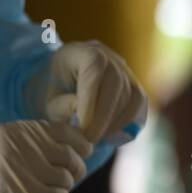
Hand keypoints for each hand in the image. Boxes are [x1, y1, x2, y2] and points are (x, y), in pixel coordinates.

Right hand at [0, 120, 92, 192]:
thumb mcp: (11, 140)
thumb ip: (39, 140)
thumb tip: (80, 147)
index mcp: (27, 131)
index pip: (70, 133)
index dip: (80, 145)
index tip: (81, 153)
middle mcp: (33, 147)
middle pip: (73, 159)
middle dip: (75, 169)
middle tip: (67, 175)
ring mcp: (33, 170)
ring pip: (67, 179)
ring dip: (62, 186)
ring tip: (47, 187)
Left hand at [28, 41, 147, 142]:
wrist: (71, 77)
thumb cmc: (58, 88)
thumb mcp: (51, 96)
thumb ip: (63, 106)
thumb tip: (84, 116)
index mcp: (87, 53)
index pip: (93, 77)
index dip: (89, 106)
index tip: (81, 130)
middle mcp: (112, 58)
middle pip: (116, 86)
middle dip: (104, 117)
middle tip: (90, 139)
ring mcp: (127, 71)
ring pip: (131, 96)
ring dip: (115, 121)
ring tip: (98, 137)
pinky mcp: (136, 85)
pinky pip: (139, 103)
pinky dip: (127, 120)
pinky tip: (110, 132)